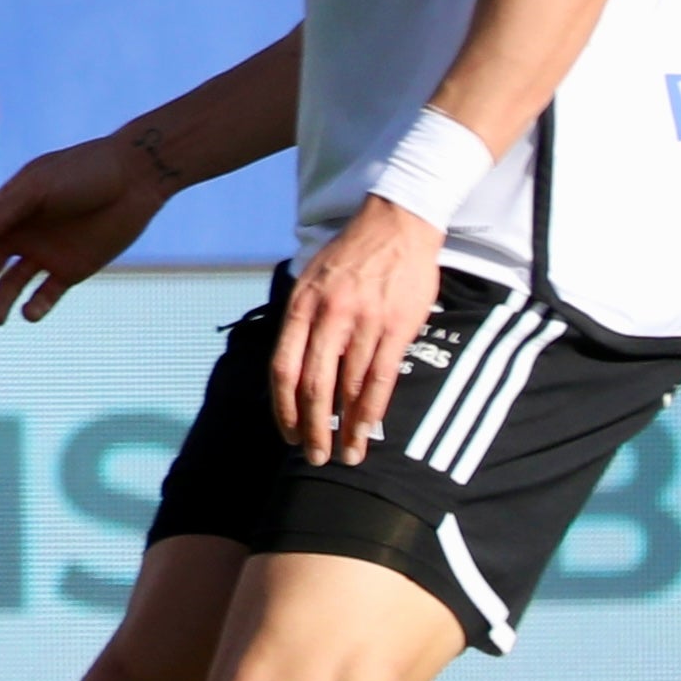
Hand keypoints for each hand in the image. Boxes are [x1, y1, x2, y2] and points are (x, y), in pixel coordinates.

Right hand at [0, 133, 173, 324]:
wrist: (136, 177)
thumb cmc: (83, 172)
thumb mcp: (38, 187)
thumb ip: (2, 213)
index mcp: (5, 213)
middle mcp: (20, 235)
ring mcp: (45, 254)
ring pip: (10, 286)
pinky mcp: (71, 270)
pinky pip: (46, 295)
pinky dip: (35, 307)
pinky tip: (30, 312)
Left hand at [269, 195, 443, 463]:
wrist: (397, 223)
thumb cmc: (349, 256)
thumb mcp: (309, 280)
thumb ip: (300, 322)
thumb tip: (290, 367)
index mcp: (300, 307)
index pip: (282, 369)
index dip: (282, 408)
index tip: (287, 434)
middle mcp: (328, 317)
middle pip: (312, 386)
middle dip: (311, 428)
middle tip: (313, 457)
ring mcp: (364, 323)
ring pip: (349, 388)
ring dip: (345, 428)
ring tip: (344, 455)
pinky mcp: (397, 327)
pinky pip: (381, 377)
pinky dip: (372, 409)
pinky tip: (367, 430)